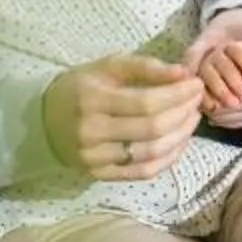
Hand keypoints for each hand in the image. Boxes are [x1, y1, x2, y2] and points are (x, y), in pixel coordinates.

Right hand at [43, 54, 204, 178]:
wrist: (45, 120)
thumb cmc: (81, 87)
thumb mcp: (107, 67)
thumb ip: (144, 67)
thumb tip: (182, 74)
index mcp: (92, 100)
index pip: (146, 102)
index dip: (177, 95)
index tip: (196, 84)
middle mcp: (91, 132)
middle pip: (152, 129)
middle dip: (183, 113)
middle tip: (197, 100)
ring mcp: (95, 158)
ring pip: (151, 153)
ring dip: (181, 136)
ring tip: (192, 118)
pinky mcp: (101, 175)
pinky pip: (144, 171)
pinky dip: (168, 158)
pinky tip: (179, 141)